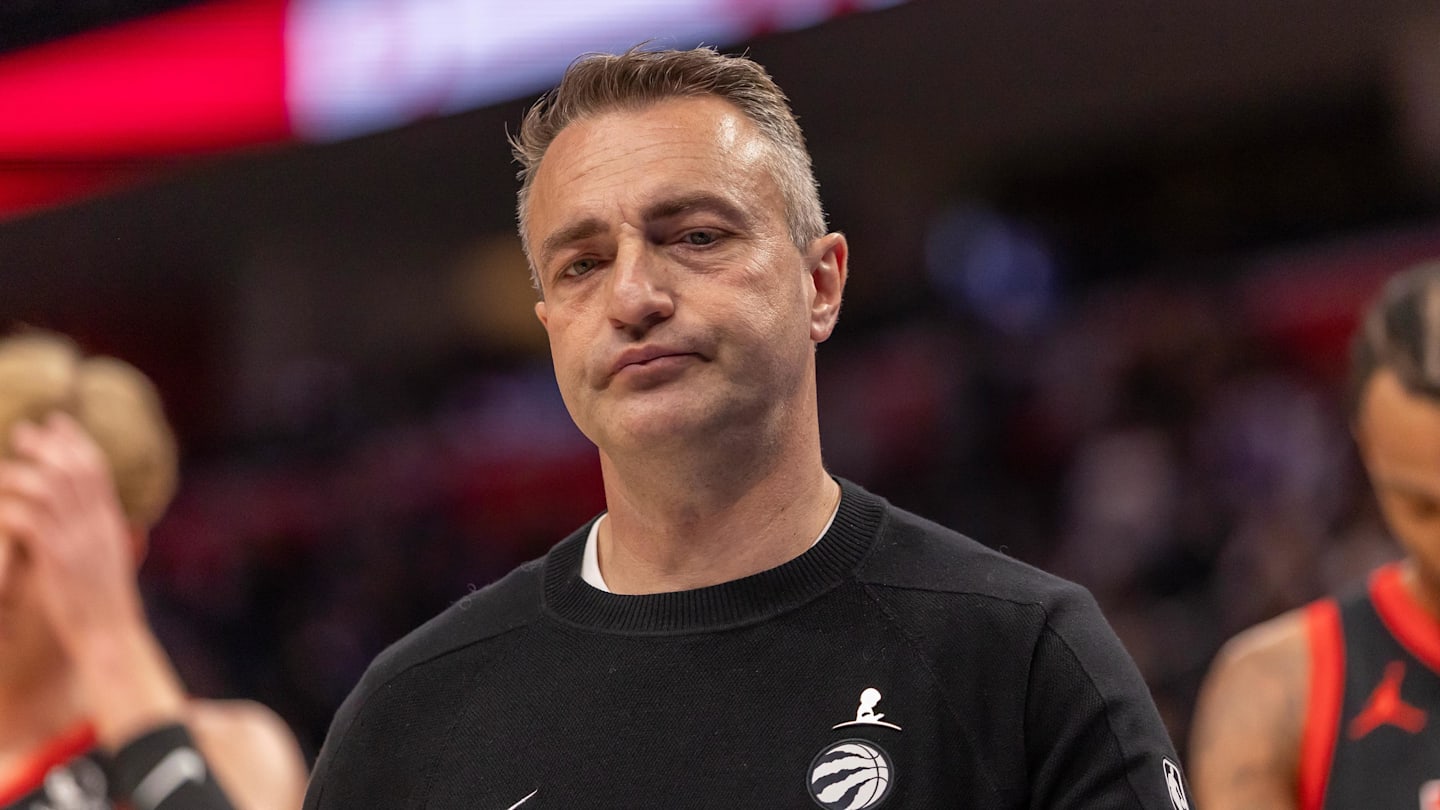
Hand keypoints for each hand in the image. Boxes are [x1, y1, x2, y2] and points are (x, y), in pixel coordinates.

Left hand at [0, 412, 145, 649]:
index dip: (76, 441)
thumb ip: (102, 536)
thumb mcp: (110, 564)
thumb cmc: (105, 610)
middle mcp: (97, 524)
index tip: (57, 422)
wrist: (110, 636)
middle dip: (47, 445)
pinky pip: (27, 519)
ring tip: (1, 469)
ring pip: (47, 487)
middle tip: (24, 430)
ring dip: (20, 473)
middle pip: (72, 468)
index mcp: (111, 523)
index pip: (97, 469)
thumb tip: (96, 519)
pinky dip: (8, 508)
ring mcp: (78, 539)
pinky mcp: (56, 558)